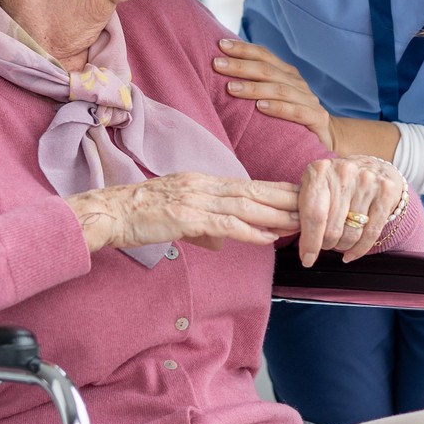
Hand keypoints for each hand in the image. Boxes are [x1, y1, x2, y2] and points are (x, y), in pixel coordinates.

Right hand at [66, 173, 300, 253]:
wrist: (110, 212)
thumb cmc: (139, 216)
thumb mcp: (177, 217)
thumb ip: (203, 227)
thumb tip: (221, 241)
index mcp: (201, 182)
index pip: (246, 185)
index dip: (275, 189)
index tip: (299, 193)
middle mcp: (203, 185)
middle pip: (253, 191)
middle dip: (285, 198)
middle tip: (314, 202)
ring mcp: (196, 199)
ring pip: (245, 205)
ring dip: (276, 214)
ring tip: (300, 221)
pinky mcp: (187, 216)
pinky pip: (225, 224)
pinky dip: (250, 230)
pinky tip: (268, 236)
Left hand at [213, 39, 337, 148]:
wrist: (327, 138)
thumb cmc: (291, 118)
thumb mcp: (274, 98)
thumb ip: (257, 85)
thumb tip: (223, 73)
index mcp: (287, 74)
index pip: (264, 55)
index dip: (243, 49)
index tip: (220, 45)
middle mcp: (297, 83)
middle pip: (268, 70)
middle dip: (241, 66)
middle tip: (217, 64)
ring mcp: (308, 100)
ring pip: (279, 89)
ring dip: (253, 87)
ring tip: (230, 88)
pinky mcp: (316, 119)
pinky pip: (296, 112)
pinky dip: (278, 108)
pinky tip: (260, 107)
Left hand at [296, 154, 407, 264]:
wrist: (373, 167)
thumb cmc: (337, 183)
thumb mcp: (316, 186)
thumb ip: (303, 207)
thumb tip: (294, 240)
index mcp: (320, 171)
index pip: (314, 214)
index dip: (310, 241)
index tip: (307, 258)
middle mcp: (345, 173)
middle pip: (332, 228)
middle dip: (326, 245)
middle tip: (325, 246)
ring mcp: (367, 182)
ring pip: (351, 233)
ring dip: (342, 246)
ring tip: (339, 244)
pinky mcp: (386, 193)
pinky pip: (371, 233)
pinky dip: (359, 249)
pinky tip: (351, 254)